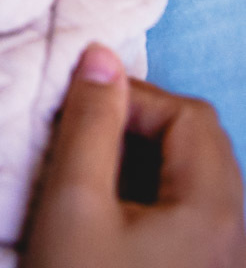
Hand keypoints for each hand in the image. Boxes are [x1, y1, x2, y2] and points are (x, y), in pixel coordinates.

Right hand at [23, 44, 245, 267]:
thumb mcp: (72, 204)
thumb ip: (89, 122)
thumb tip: (100, 55)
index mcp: (214, 211)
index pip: (189, 114)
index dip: (131, 98)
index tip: (78, 112)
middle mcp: (236, 236)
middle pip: (200, 144)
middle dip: (139, 127)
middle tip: (83, 140)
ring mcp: (224, 261)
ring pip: (194, 181)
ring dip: (142, 162)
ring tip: (91, 178)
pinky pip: (190, 218)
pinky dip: (151, 198)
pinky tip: (109, 219)